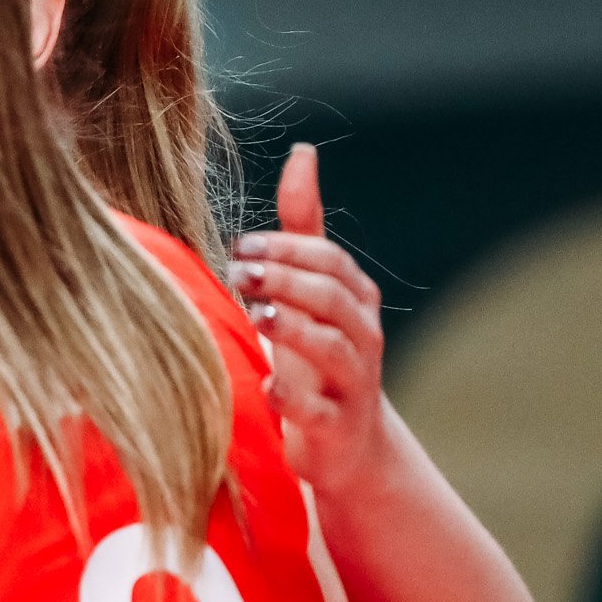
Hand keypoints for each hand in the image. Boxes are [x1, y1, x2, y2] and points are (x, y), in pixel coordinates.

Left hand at [226, 144, 391, 499]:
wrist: (346, 449)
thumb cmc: (316, 357)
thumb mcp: (310, 291)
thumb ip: (303, 227)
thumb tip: (303, 153)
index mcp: (354, 301)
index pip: (330, 262)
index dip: (289, 250)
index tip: (240, 245)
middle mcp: (362, 337)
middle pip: (333, 298)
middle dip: (288, 279)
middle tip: (239, 270)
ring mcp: (354, 384)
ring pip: (333, 347)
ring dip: (293, 327)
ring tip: (256, 315)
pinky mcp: (336, 428)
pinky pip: (320, 411)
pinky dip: (293, 397)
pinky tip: (266, 385)